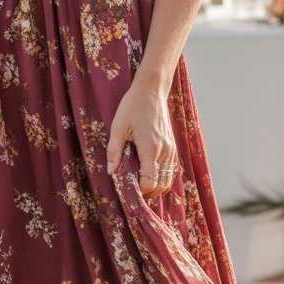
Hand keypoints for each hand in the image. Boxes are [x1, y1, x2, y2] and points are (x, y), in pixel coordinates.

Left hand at [106, 77, 179, 202]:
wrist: (151, 90)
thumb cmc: (133, 106)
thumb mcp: (118, 126)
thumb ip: (114, 151)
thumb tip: (111, 172)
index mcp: (151, 149)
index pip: (150, 182)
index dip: (139, 190)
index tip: (127, 189)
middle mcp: (164, 152)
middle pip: (161, 185)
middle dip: (147, 192)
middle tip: (132, 191)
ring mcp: (171, 149)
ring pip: (168, 180)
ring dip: (156, 186)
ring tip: (140, 185)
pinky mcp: (172, 146)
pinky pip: (171, 170)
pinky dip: (162, 177)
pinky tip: (149, 175)